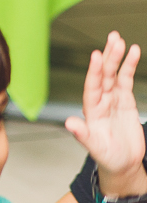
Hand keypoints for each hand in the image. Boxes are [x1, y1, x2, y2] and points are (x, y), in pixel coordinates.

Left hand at [66, 32, 146, 193]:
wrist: (122, 164)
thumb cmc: (106, 157)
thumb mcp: (95, 147)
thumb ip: (83, 135)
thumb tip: (70, 123)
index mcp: (90, 110)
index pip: (92, 86)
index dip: (94, 71)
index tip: (96, 55)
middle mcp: (100, 101)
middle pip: (103, 75)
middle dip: (107, 57)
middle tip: (113, 38)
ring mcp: (112, 99)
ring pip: (113, 74)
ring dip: (116, 57)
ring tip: (120, 40)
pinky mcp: (126, 101)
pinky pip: (126, 80)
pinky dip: (129, 67)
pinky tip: (133, 53)